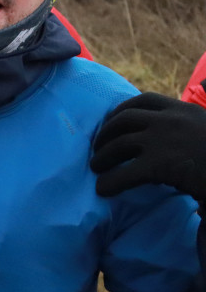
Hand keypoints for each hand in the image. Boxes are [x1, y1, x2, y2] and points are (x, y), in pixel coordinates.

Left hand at [91, 92, 205, 202]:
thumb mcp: (205, 130)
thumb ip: (187, 128)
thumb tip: (170, 130)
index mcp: (184, 109)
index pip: (144, 101)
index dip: (122, 110)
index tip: (112, 120)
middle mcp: (170, 120)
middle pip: (124, 120)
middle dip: (106, 133)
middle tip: (99, 147)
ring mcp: (162, 140)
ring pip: (118, 145)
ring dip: (102, 156)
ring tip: (96, 167)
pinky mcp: (160, 165)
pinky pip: (125, 173)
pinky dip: (110, 182)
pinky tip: (103, 190)